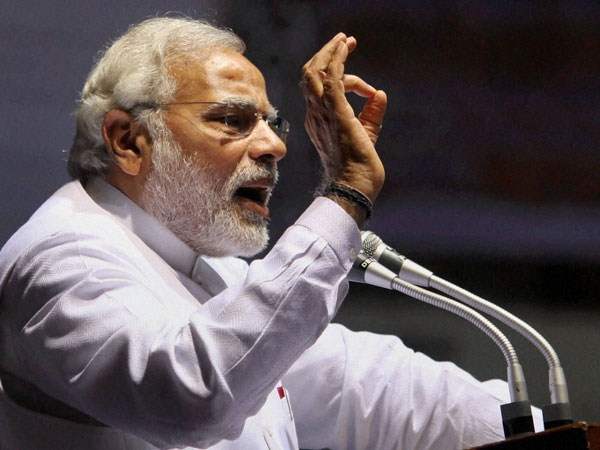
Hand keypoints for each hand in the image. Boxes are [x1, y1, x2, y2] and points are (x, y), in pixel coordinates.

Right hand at [301, 33, 386, 206]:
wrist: (355, 184)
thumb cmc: (359, 167)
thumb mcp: (366, 134)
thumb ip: (371, 114)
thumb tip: (380, 94)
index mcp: (318, 121)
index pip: (320, 91)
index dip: (342, 80)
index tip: (365, 86)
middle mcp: (315, 115)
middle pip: (309, 76)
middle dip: (327, 55)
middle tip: (345, 42)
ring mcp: (322, 113)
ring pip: (314, 72)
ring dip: (330, 52)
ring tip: (344, 40)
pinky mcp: (336, 112)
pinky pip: (330, 78)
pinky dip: (338, 59)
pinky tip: (346, 47)